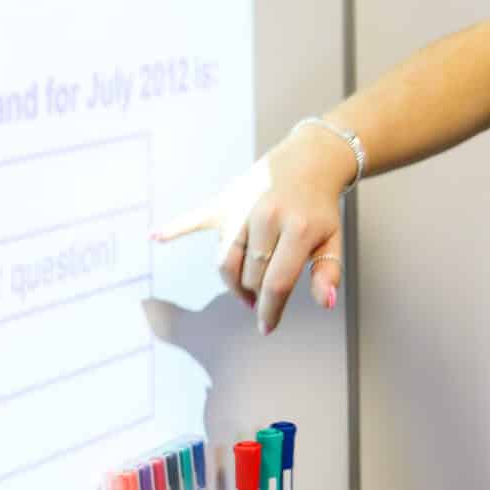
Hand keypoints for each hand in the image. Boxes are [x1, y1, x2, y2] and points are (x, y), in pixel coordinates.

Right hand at [151, 136, 348, 334]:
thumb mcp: (332, 240)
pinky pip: (196, 219)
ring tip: (247, 291)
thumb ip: (327, 273)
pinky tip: (156, 235)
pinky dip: (175, 228)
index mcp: (297, 229)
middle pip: (250, 276)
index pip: (276, 283)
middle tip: (266, 294)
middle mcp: (267, 218)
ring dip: (234, 282)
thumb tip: (324, 304)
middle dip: (257, 292)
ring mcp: (243, 210)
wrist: (309, 162)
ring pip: (226, 262)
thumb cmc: (320, 208)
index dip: (270, 311)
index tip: (267, 327)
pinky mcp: (226, 203)